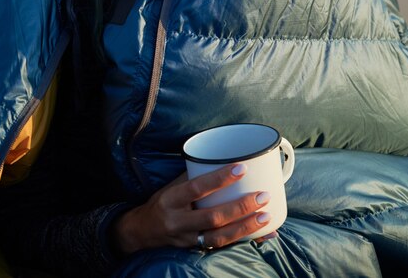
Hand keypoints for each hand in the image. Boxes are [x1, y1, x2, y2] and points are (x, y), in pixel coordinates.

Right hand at [111, 163, 271, 253]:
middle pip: (213, 217)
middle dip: (240, 207)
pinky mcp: (195, 250)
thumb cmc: (162, 201)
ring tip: (266, 216)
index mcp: (171, 199)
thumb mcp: (172, 185)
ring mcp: (187, 239)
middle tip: (263, 196)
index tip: (242, 167)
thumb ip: (195, 175)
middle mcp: (178, 221)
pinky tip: (263, 236)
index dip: (220, 178)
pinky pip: (222, 247)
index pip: (197, 187)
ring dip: (246, 227)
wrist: (141, 232)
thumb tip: (225, 158)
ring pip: (219, 237)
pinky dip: (244, 241)